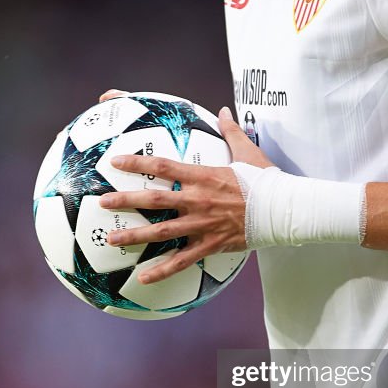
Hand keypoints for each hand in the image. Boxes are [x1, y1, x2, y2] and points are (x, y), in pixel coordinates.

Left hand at [97, 101, 274, 283]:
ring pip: (162, 232)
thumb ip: (231, 131)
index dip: (137, 163)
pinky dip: (162, 271)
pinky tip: (143, 279)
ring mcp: (202, 225)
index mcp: (203, 176)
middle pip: (154, 201)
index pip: (163, 167)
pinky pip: (182, 261)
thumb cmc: (266, 180)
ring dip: (135, 236)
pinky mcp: (210, 245)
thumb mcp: (248, 151)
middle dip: (126, 201)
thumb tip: (223, 109)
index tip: (116, 162)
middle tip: (103, 202)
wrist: (284, 210)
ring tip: (111, 239)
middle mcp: (197, 200)